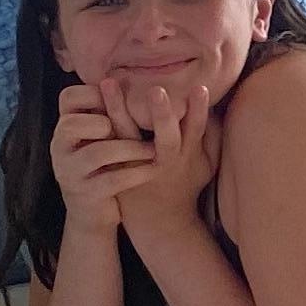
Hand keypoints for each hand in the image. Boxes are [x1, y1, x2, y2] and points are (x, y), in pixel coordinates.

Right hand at [51, 80, 157, 243]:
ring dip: (129, 148)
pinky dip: (136, 173)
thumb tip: (134, 76)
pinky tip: (154, 169)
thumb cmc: (102, 164)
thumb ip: (109, 111)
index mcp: (65, 127)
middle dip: (104, 121)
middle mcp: (60, 148)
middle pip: (72, 124)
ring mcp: (69, 172)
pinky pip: (111, 180)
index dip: (94, 94)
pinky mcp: (85, 195)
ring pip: (96, 152)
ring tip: (154, 149)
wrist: (93, 213)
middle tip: (128, 124)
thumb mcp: (101, 135)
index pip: (67, 98)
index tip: (122, 94)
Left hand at [99, 71, 220, 239]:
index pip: (197, 129)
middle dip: (162, 114)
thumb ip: (213, 137)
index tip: (199, 87)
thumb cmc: (185, 186)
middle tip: (156, 90)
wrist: (160, 222)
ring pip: (127, 135)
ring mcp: (137, 164)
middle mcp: (164, 160)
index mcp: (188, 155)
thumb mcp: (206, 165)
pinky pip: (106, 143)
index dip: (198, 110)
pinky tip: (89, 102)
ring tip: (108, 83)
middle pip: (165, 137)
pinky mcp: (116, 168)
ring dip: (117, 108)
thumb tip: (216, 106)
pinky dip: (99, 123)